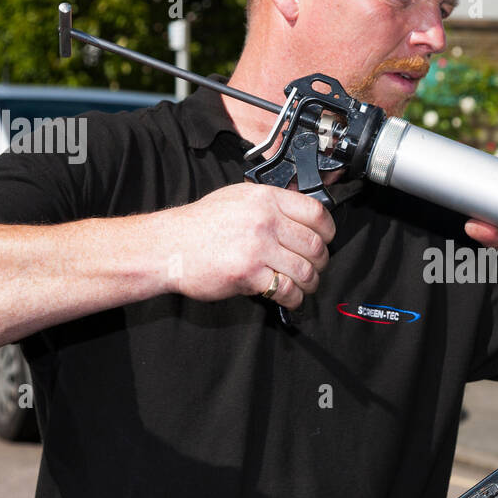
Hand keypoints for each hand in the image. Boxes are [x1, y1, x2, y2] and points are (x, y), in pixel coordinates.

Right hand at [159, 183, 334, 307]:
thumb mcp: (237, 199)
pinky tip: (290, 299)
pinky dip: (293, 298)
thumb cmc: (200, 225)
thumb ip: (269, 205)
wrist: (169, 246)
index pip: (316, 213)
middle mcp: (265, 220)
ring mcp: (257, 247)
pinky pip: (286, 289)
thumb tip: (301, 217)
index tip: (326, 241)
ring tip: (304, 286)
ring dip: (310, 283)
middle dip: (321, 263)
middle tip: (315, 269)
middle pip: (315, 245)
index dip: (328, 231)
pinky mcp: (249, 274)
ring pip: (304, 270)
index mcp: (265, 198)